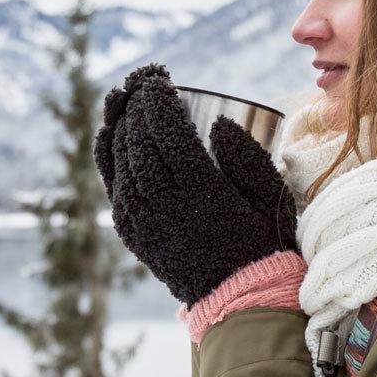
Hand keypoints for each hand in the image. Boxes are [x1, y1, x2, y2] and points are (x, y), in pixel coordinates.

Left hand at [94, 64, 299, 304]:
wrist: (237, 297)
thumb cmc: (261, 242)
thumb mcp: (269, 197)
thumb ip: (247, 157)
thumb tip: (218, 122)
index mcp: (201, 190)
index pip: (166, 131)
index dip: (157, 100)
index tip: (160, 79)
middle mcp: (165, 203)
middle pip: (139, 141)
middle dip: (136, 105)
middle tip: (142, 82)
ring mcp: (143, 219)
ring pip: (121, 160)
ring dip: (120, 124)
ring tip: (125, 99)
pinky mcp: (131, 232)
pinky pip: (112, 185)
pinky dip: (107, 155)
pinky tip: (107, 133)